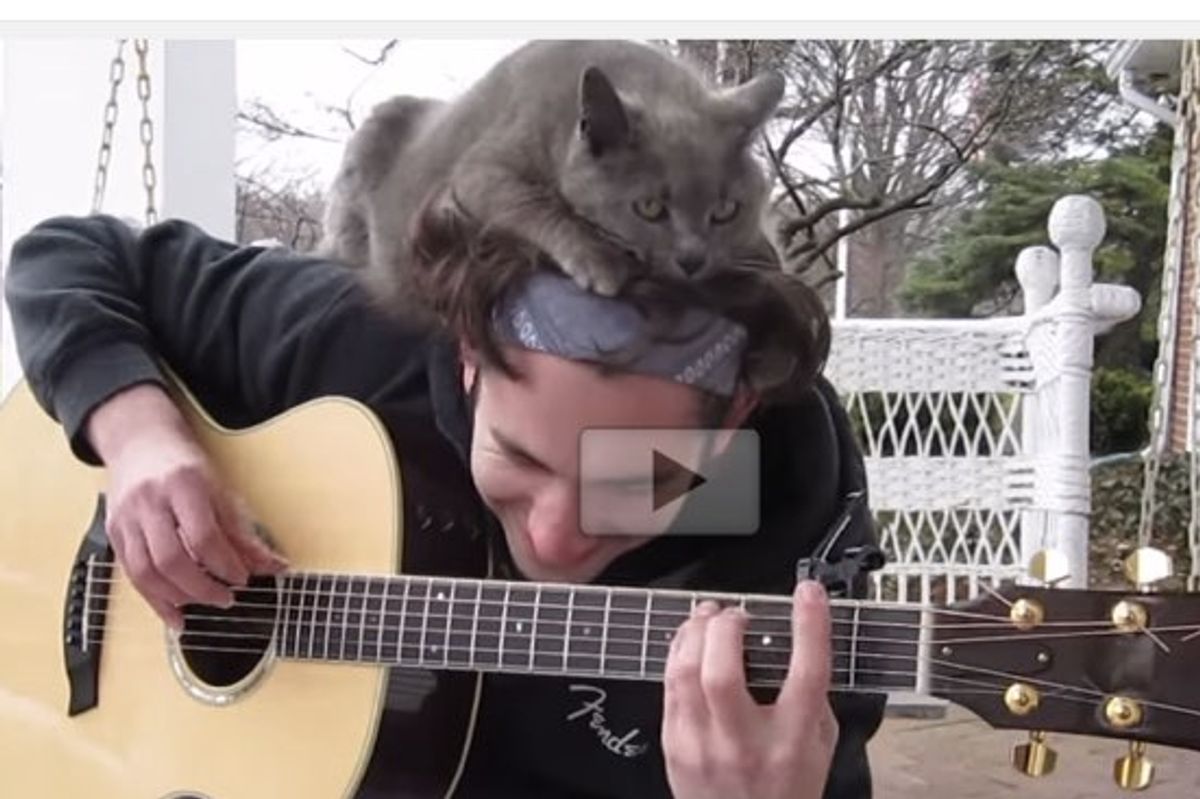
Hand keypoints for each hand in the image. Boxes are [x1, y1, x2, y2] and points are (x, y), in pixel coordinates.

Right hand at [88, 384, 287, 629]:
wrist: (139, 444)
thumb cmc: (185, 467)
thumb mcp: (220, 491)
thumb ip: (242, 533)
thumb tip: (273, 567)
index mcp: (183, 484)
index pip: (203, 535)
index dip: (225, 564)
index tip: (243, 578)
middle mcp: (149, 502)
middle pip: (171, 558)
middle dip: (201, 587)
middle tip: (226, 598)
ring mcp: (126, 519)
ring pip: (145, 572)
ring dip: (177, 598)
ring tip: (203, 604)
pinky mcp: (113, 534)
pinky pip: (131, 576)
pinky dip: (154, 600)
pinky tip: (174, 614)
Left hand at [662, 581, 837, 798]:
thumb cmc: (787, 791)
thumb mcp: (820, 747)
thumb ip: (813, 697)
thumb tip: (800, 642)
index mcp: (792, 742)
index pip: (807, 674)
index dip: (810, 626)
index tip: (809, 594)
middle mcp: (745, 744)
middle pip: (724, 672)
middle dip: (726, 627)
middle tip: (735, 612)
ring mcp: (703, 747)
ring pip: (685, 674)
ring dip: (695, 632)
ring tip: (708, 616)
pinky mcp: (674, 746)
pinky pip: (668, 687)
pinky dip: (678, 654)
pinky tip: (689, 643)